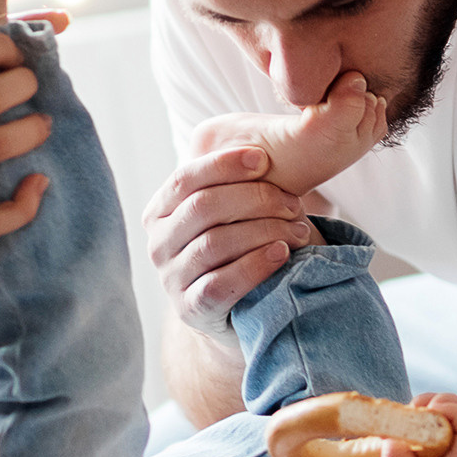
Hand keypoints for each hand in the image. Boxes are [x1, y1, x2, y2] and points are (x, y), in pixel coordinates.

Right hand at [142, 147, 319, 335]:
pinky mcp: (190, 310)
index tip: (263, 159)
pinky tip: (281, 254)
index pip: (185, 178)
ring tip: (299, 230)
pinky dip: (255, 265)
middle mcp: (157, 244)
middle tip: (294, 203)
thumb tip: (262, 146)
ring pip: (214, 244)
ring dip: (264, 231)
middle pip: (202, 207)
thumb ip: (232, 184)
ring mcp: (170, 279)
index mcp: (159, 211)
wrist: (237, 309)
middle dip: (254, 199)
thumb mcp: (228, 212)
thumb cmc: (237, 247)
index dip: (223, 164)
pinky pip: (221, 284)